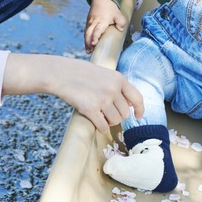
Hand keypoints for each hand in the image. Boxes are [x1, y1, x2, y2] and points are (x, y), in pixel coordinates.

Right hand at [3, 53, 143, 132]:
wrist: (61, 73)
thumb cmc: (81, 73)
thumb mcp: (104, 74)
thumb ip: (116, 86)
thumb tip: (129, 105)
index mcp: (118, 79)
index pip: (137, 98)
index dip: (140, 109)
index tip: (138, 116)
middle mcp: (113, 89)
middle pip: (125, 113)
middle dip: (117, 115)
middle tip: (106, 112)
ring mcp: (102, 99)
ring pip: (115, 121)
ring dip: (108, 121)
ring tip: (99, 114)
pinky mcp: (90, 109)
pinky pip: (103, 126)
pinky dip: (100, 127)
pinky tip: (95, 121)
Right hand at [84, 0, 127, 52]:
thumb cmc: (110, 8)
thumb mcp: (118, 14)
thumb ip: (121, 22)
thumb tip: (120, 29)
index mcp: (102, 21)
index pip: (97, 30)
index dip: (95, 37)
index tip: (94, 43)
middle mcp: (94, 22)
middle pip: (89, 33)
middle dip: (88, 43)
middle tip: (90, 51)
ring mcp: (90, 23)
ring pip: (86, 33)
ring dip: (86, 42)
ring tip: (88, 51)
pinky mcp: (88, 23)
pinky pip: (86, 32)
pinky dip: (86, 39)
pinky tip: (88, 46)